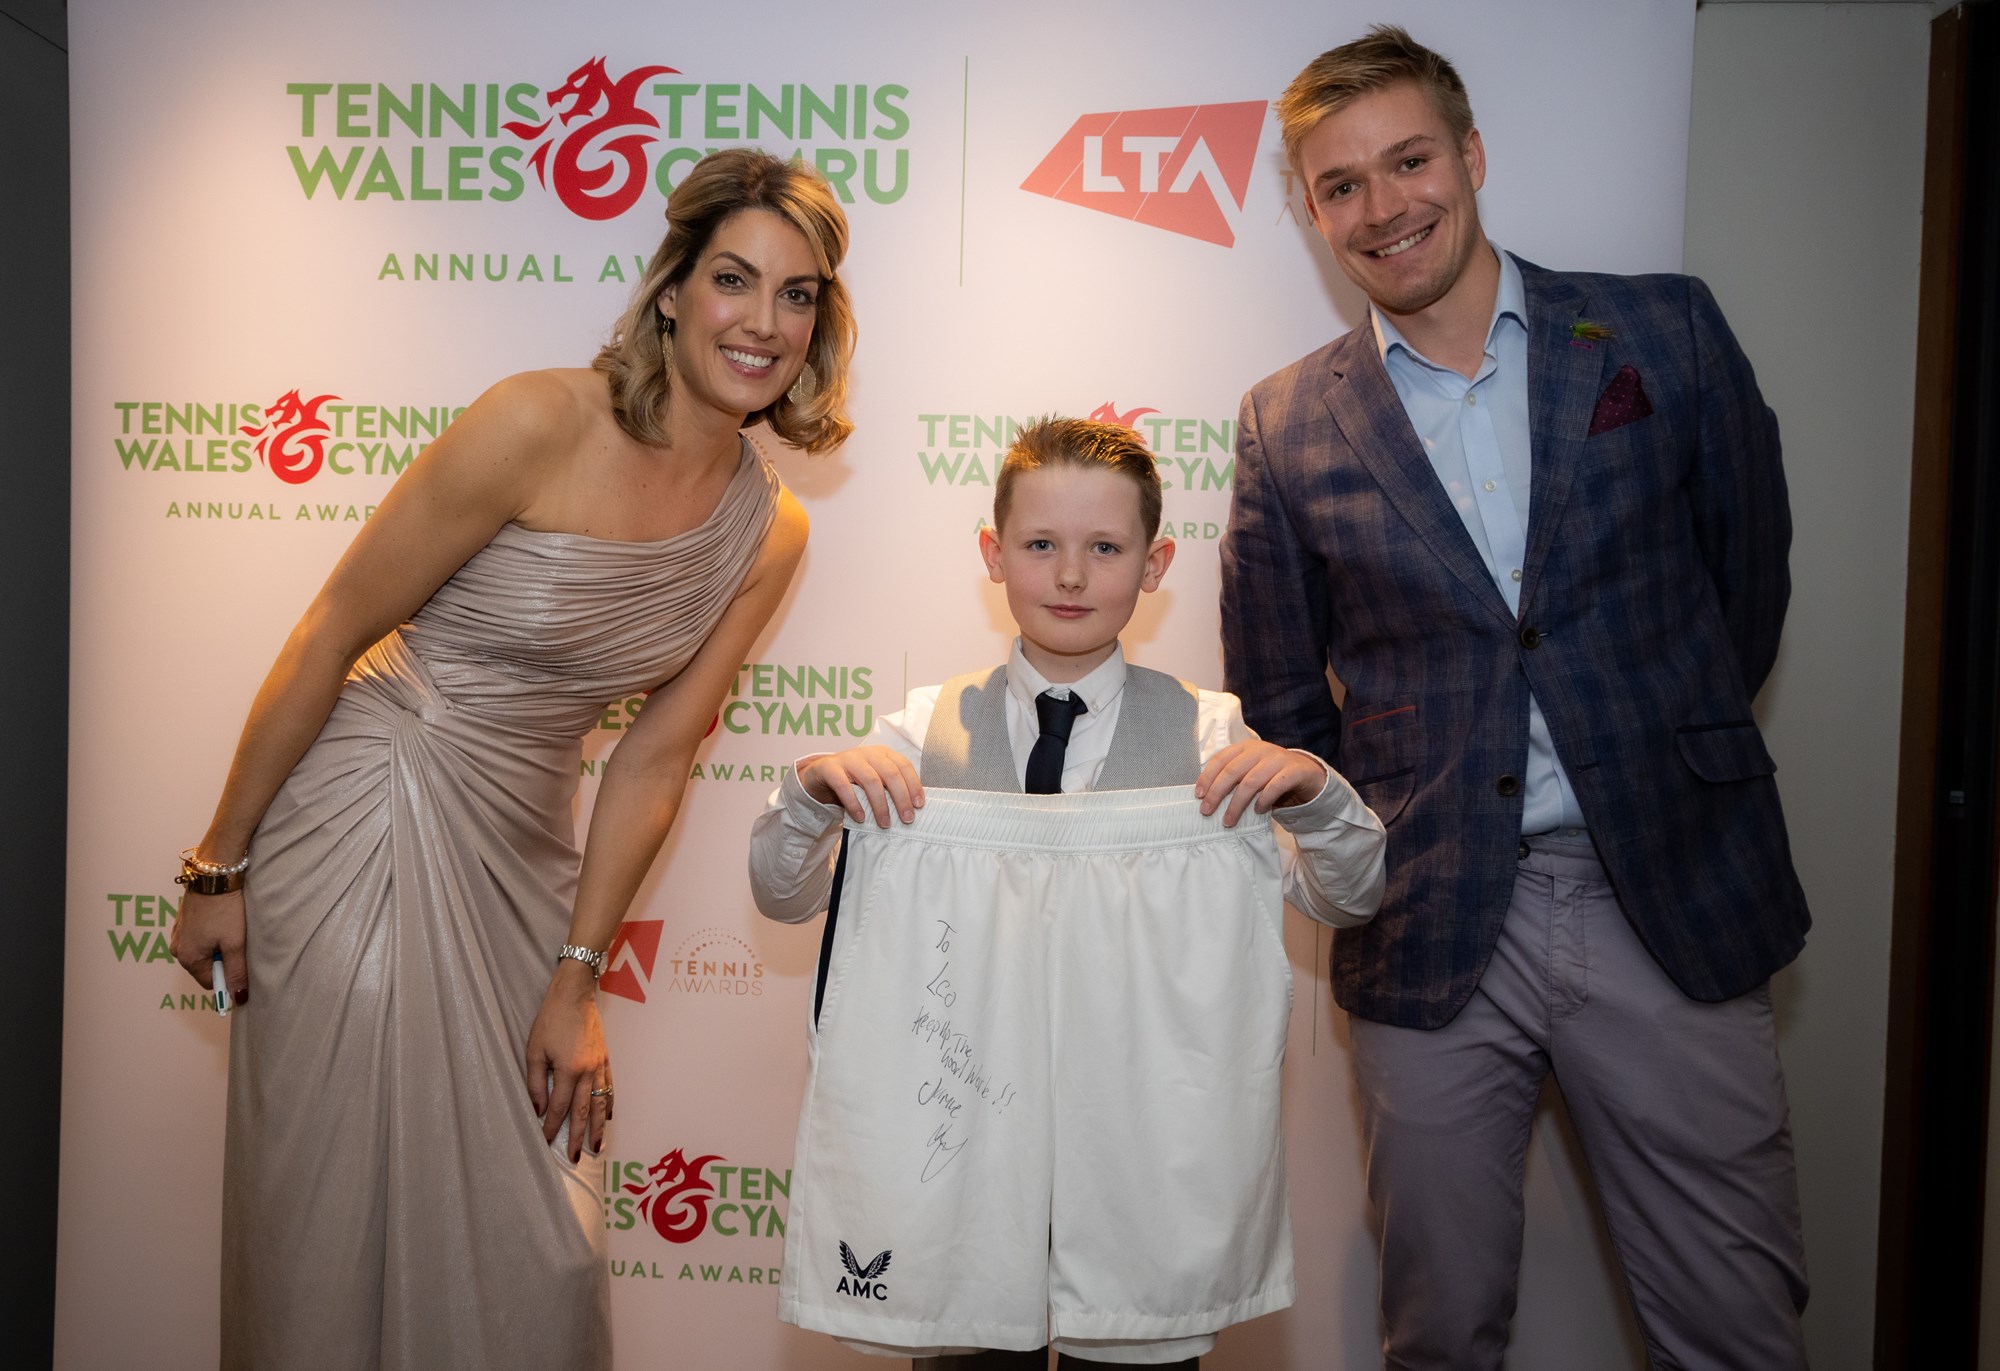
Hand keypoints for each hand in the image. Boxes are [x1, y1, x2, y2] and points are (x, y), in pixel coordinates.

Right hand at [170, 887, 249, 1003]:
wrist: (214, 874)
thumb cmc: (225, 909)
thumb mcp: (235, 943)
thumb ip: (236, 972)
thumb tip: (238, 997)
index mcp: (187, 958)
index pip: (210, 983)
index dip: (227, 979)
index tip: (241, 967)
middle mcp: (177, 948)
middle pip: (206, 968)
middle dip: (224, 960)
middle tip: (238, 942)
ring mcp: (178, 933)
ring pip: (204, 952)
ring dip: (219, 947)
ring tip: (231, 930)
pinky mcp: (184, 921)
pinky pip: (200, 938)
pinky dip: (213, 935)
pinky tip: (223, 922)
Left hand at [525, 960, 612, 1162]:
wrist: (575, 994)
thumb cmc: (551, 1019)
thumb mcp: (534, 1050)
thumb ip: (535, 1081)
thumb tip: (537, 1108)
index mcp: (568, 1069)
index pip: (558, 1107)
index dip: (550, 1126)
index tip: (545, 1142)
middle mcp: (588, 1072)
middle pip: (584, 1111)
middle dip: (580, 1136)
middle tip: (577, 1157)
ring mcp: (600, 1066)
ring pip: (601, 1103)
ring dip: (599, 1127)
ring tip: (598, 1146)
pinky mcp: (606, 1059)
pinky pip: (609, 1087)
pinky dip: (609, 1104)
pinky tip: (609, 1116)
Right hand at [798, 745, 923, 826]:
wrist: (819, 776)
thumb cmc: (853, 782)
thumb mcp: (874, 781)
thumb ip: (889, 789)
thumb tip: (912, 810)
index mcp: (882, 754)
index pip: (903, 765)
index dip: (913, 785)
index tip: (919, 805)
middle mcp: (867, 753)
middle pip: (890, 773)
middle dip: (901, 798)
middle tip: (907, 819)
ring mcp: (848, 758)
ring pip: (870, 780)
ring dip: (880, 804)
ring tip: (885, 823)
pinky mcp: (830, 768)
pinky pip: (843, 786)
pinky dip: (854, 803)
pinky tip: (860, 818)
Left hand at [1195, 741, 1325, 827]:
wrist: (1308, 774)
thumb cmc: (1272, 776)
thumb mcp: (1250, 773)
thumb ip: (1233, 780)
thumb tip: (1207, 799)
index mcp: (1246, 748)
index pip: (1221, 759)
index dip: (1207, 777)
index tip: (1198, 795)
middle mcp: (1260, 750)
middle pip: (1232, 771)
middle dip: (1217, 793)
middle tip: (1206, 811)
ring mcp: (1278, 759)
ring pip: (1251, 781)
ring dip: (1237, 804)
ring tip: (1229, 820)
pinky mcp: (1294, 771)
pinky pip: (1275, 786)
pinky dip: (1264, 800)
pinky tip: (1258, 811)